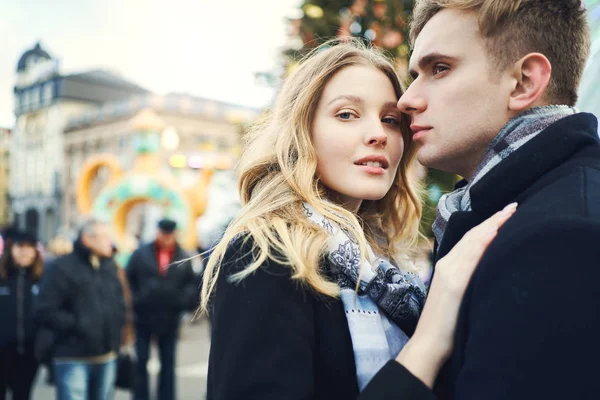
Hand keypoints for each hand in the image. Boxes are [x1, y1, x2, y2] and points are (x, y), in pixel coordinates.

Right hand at [396, 202, 517, 386]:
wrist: (429, 343)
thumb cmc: (445, 326)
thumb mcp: (458, 297)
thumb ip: (468, 280)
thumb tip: (487, 271)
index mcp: (449, 267)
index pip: (471, 240)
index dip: (488, 225)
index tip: (505, 214)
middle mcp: (448, 265)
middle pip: (473, 236)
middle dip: (493, 220)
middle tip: (512, 206)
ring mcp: (450, 272)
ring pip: (472, 242)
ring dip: (492, 225)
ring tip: (509, 213)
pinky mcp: (454, 284)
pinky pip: (470, 257)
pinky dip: (482, 242)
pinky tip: (494, 232)